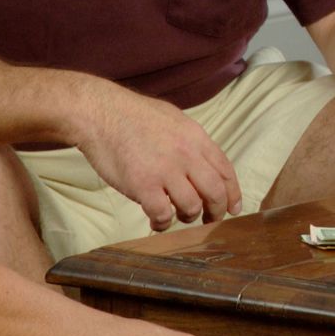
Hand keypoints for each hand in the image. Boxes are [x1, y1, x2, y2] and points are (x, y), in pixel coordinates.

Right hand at [74, 80, 240, 231]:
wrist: (101, 112)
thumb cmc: (134, 115)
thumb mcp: (175, 119)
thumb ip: (192, 141)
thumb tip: (204, 161)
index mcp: (196, 137)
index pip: (226, 170)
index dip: (233, 193)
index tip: (233, 208)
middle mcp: (186, 154)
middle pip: (215, 192)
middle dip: (216, 211)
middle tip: (210, 219)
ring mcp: (165, 171)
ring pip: (192, 207)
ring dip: (188, 217)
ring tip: (178, 215)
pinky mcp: (143, 185)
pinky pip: (162, 214)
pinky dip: (162, 223)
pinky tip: (156, 220)